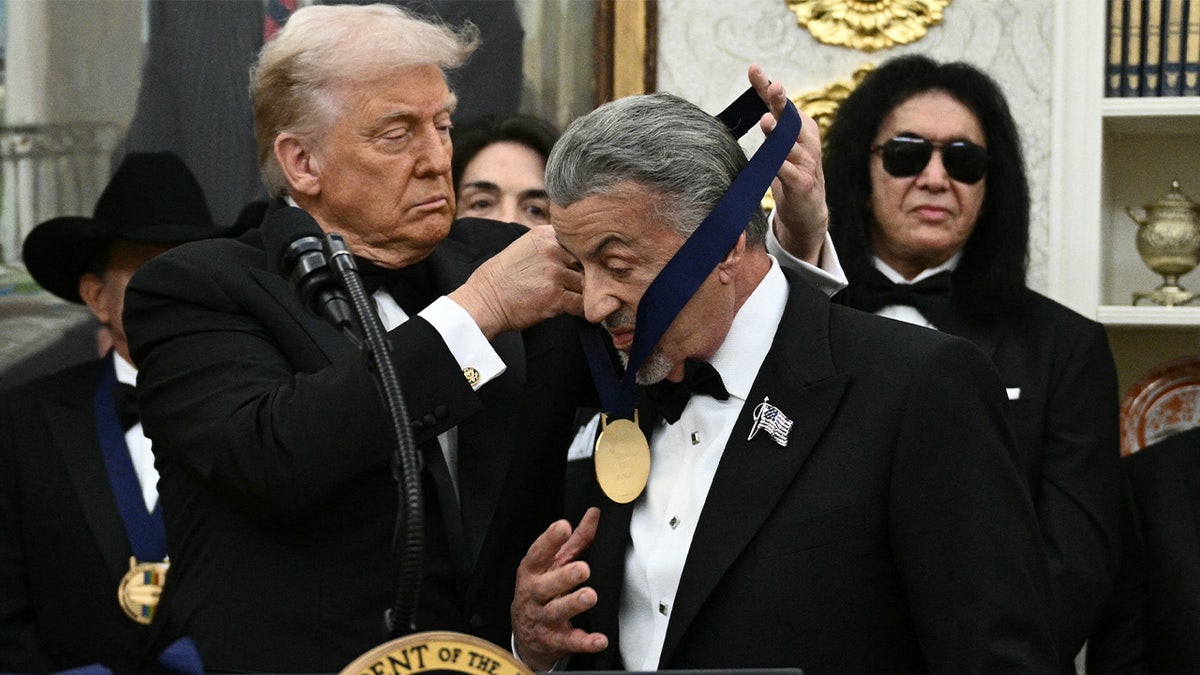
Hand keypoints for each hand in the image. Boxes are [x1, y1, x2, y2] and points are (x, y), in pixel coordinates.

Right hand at [449, 225, 582, 337]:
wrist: (484, 301)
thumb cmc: (502, 278)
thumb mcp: (524, 248)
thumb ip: (549, 247)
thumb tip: (577, 255)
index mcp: (544, 235)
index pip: (578, 243)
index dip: (580, 258)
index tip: (576, 268)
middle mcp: (552, 250)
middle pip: (585, 263)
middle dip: (582, 276)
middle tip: (574, 287)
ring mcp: (554, 273)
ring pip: (585, 284)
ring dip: (581, 294)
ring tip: (569, 299)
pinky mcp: (556, 296)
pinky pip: (582, 304)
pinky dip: (581, 311)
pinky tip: (573, 312)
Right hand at [512, 508, 607, 669]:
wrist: (526, 634)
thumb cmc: (542, 590)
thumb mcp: (553, 564)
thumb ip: (575, 540)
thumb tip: (594, 513)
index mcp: (532, 572)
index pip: (537, 554)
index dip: (549, 540)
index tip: (564, 526)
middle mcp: (534, 595)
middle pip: (546, 586)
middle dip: (564, 577)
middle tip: (583, 569)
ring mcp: (543, 619)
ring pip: (556, 612)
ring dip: (573, 604)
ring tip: (590, 596)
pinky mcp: (555, 640)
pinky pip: (570, 642)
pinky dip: (585, 642)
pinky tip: (599, 639)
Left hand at [748, 64, 829, 265]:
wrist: (808, 213)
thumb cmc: (790, 175)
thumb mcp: (779, 148)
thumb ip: (771, 128)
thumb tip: (755, 106)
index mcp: (799, 127)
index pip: (780, 103)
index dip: (766, 86)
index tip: (753, 68)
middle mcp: (806, 140)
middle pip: (790, 117)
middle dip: (780, 101)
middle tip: (772, 86)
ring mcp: (807, 162)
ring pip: (790, 144)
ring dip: (778, 133)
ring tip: (767, 122)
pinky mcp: (803, 184)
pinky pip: (789, 172)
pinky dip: (779, 166)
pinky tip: (770, 161)